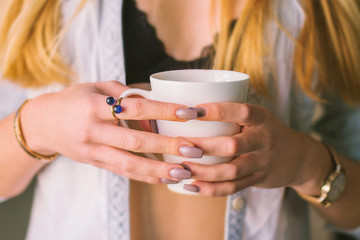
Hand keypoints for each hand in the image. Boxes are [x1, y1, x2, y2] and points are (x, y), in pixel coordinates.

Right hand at [20, 81, 200, 183]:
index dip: (163, 111)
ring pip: (129, 164)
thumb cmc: (75, 99)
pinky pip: (123, 172)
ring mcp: (92, 151)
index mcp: (94, 106)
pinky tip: (165, 178)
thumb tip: (156, 112)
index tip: (188, 113)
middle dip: (167, 145)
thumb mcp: (98, 87)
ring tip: (184, 171)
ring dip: (159, 170)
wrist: (43, 123)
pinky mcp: (95, 163)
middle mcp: (92, 131)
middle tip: (195, 148)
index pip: (134, 108)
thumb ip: (127, 95)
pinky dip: (145, 177)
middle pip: (135, 141)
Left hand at [181, 102, 330, 195]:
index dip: (216, 111)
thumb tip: (188, 108)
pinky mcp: (256, 180)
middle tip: (180, 145)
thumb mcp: (256, 116)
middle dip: (205, 146)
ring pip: (231, 170)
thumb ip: (231, 113)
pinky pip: (233, 187)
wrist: (297, 157)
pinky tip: (191, 186)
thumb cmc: (265, 131)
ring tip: (181, 170)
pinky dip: (211, 189)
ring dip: (204, 171)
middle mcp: (263, 140)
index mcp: (261, 118)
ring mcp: (261, 162)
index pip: (240, 111)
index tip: (190, 111)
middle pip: (233, 145)